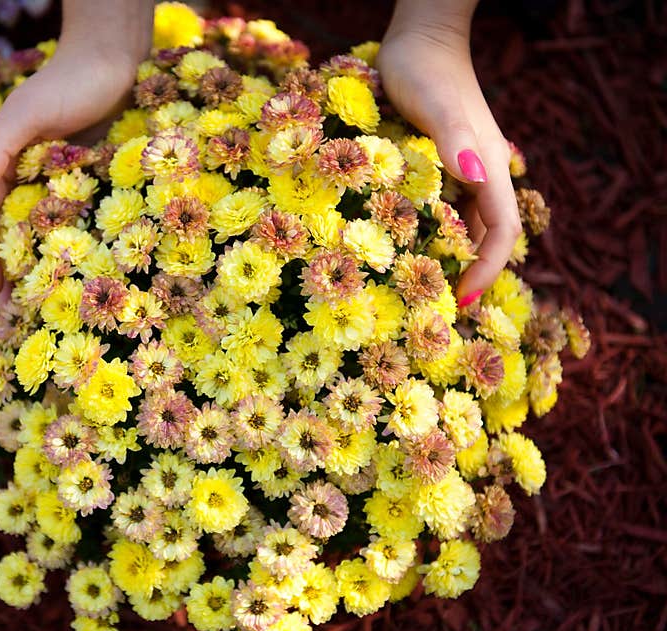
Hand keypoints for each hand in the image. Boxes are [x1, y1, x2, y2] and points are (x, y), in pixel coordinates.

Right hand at [0, 1, 152, 305]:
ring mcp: (54, 186)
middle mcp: (22, 181)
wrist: (114, 62)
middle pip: (8, 236)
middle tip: (17, 316)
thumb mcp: (27, 114)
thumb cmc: (68, 84)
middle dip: (9, 273)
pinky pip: (73, 225)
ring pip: (39, 237)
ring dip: (39, 270)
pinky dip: (70, 251)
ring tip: (47, 307)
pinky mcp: (84, 187)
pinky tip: (79, 277)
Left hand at [378, 1, 521, 304]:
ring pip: (466, 225)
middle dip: (471, 273)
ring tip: (425, 290)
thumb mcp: (436, 106)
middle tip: (441, 308)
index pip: (501, 230)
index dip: (486, 268)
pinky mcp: (442, 167)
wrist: (418, 40)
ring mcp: (463, 171)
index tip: (460, 298)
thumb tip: (473, 176)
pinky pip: (446, 210)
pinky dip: (434, 235)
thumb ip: (455, 141)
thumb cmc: (424, 71)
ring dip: (453, 257)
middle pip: (487, 235)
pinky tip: (410, 249)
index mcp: (489, 168)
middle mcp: (482, 174)